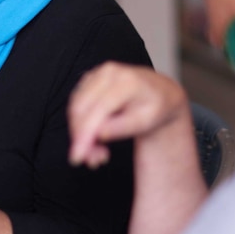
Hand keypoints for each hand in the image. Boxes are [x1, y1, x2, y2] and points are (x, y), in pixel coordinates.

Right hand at [68, 62, 190, 167]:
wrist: (159, 92)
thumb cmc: (155, 107)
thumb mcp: (146, 122)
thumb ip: (122, 127)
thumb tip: (98, 134)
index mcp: (127, 82)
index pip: (99, 109)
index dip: (85, 134)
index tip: (77, 156)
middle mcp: (108, 73)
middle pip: (81, 108)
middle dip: (80, 138)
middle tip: (92, 160)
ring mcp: (96, 74)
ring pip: (75, 108)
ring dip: (80, 134)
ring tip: (99, 152)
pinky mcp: (88, 80)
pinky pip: (76, 105)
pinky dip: (79, 125)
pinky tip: (95, 139)